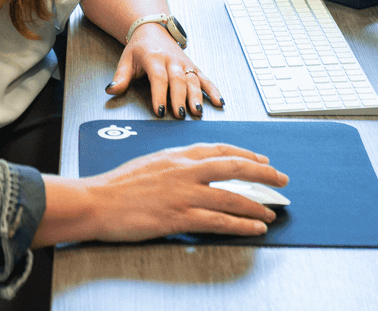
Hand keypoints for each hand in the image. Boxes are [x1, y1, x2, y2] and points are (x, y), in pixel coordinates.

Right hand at [34, 143, 287, 246]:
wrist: (96, 200)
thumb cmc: (116, 185)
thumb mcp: (148, 163)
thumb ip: (173, 164)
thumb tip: (190, 169)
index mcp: (176, 154)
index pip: (219, 149)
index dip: (245, 154)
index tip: (261, 160)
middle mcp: (184, 170)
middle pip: (234, 167)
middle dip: (263, 174)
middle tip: (281, 179)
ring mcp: (184, 193)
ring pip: (232, 195)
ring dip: (257, 204)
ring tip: (273, 211)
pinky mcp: (179, 217)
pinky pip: (219, 220)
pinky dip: (242, 224)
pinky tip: (256, 228)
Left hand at [105, 23, 222, 119]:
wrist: (153, 29)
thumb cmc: (139, 48)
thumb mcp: (126, 60)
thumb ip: (120, 77)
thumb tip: (111, 91)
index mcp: (154, 58)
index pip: (158, 78)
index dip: (159, 94)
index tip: (159, 111)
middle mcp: (171, 60)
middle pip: (177, 80)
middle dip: (179, 98)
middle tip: (180, 115)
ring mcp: (184, 63)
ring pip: (192, 80)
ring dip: (197, 96)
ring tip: (198, 112)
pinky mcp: (193, 66)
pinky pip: (204, 78)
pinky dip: (213, 90)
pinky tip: (219, 102)